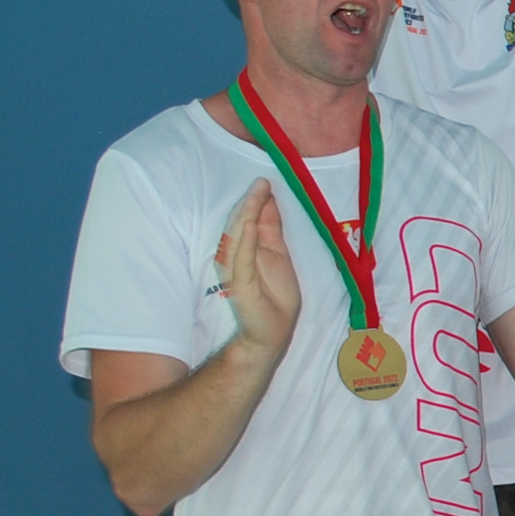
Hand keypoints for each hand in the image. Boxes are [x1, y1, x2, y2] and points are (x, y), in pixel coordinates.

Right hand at [214, 181, 302, 359]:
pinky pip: (242, 259)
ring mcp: (237, 269)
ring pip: (239, 237)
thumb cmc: (275, 297)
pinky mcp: (241, 284)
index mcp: (248, 249)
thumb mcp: (277, 255)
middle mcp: (238, 256)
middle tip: (261, 182)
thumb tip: (269, 200)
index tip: (265, 182)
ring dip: (247, 214)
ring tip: (256, 194)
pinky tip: (250, 225)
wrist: (269, 333)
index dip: (258, 201)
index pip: (250, 220)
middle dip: (251, 202)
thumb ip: (271, 229)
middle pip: (242, 224)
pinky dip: (246, 241)